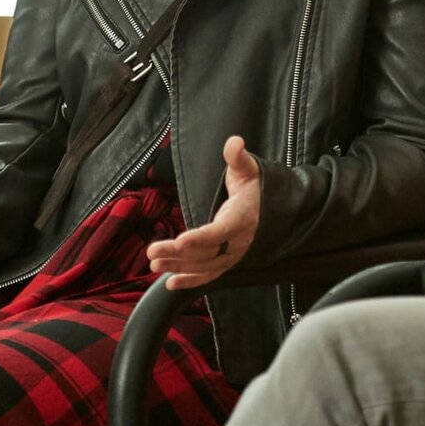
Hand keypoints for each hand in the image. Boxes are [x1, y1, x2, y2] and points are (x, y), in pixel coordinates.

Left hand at [147, 135, 261, 289]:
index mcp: (242, 218)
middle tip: (152, 251)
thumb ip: (238, 157)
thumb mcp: (248, 168)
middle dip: (178, 255)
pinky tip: (170, 282)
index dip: (201, 238)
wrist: (272, 208)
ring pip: (204, 266)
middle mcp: (238, 241)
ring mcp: (233, 254)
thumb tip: (235, 142)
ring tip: (154, 264)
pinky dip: (190, 281)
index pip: (221, 231)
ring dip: (178, 268)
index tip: (180, 240)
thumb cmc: (255, 187)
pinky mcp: (227, 261)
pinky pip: (209, 275)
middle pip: (206, 252)